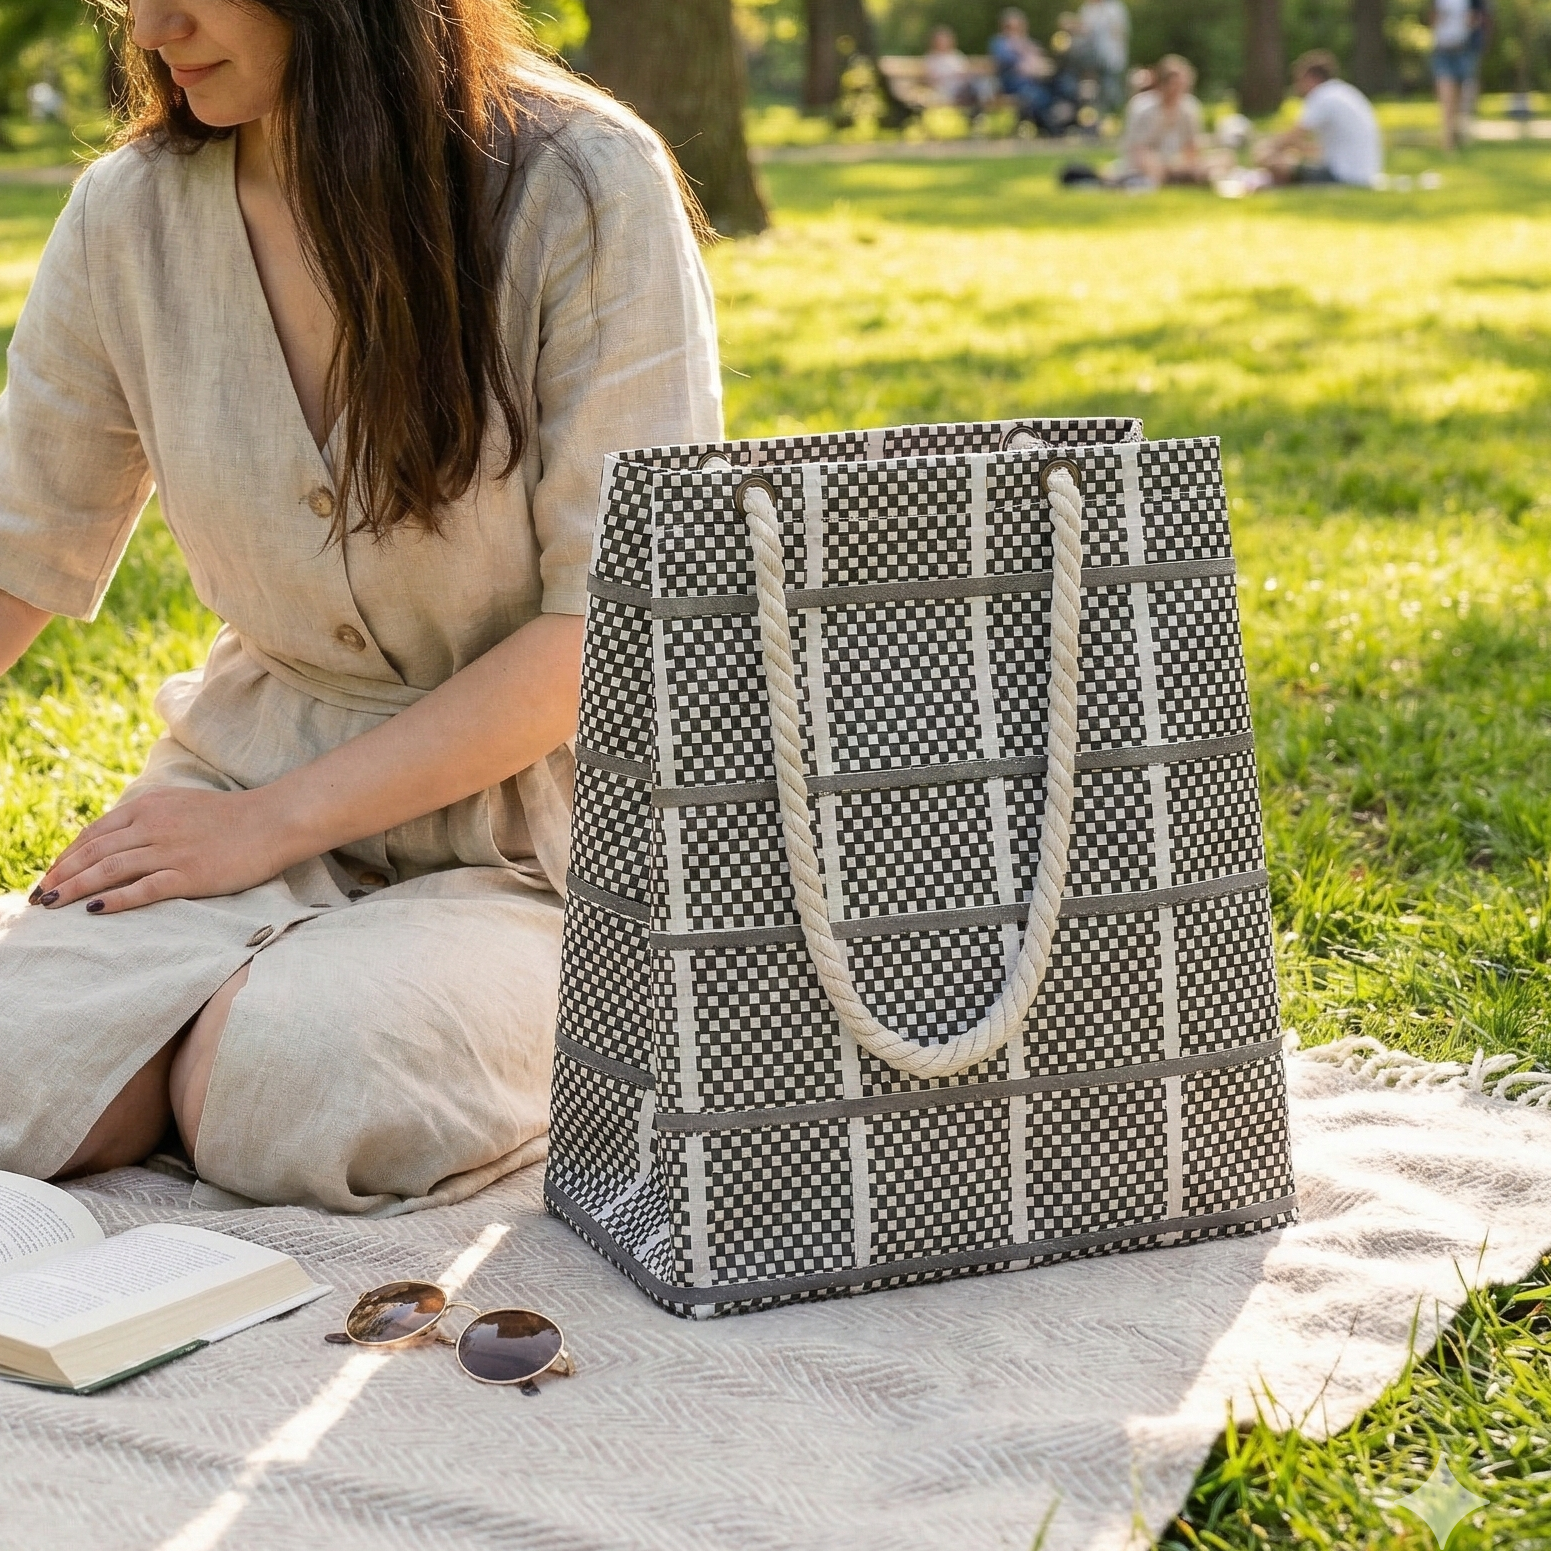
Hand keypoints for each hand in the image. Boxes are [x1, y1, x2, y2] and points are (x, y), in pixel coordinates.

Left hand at [31, 786, 289, 915]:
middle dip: (61, 875)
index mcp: (148, 807)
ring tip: (53, 905)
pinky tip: (94, 911)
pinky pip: (143, 889)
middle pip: (93, 853)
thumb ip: (149, 817)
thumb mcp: (181, 805)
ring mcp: (170, 851)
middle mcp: (152, 827)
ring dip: (75, 889)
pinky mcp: (189, 874)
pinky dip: (115, 900)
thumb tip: (119, 837)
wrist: (273, 821)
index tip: (51, 875)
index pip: (93, 834)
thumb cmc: (231, 816)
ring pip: (109, 871)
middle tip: (40, 896)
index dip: (66, 856)